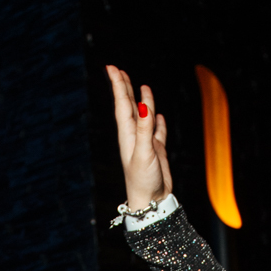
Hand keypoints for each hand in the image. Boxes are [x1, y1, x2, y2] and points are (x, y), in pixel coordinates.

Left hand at [106, 65, 171, 209]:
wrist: (151, 202)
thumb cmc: (143, 180)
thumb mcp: (144, 152)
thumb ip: (144, 129)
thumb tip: (142, 105)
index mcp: (127, 134)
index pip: (122, 104)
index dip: (118, 85)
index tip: (112, 68)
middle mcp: (134, 136)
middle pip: (129, 106)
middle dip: (124, 88)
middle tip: (119, 70)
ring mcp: (145, 143)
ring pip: (144, 116)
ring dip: (143, 101)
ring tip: (142, 86)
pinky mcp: (156, 151)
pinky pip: (157, 132)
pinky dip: (157, 122)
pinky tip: (158, 115)